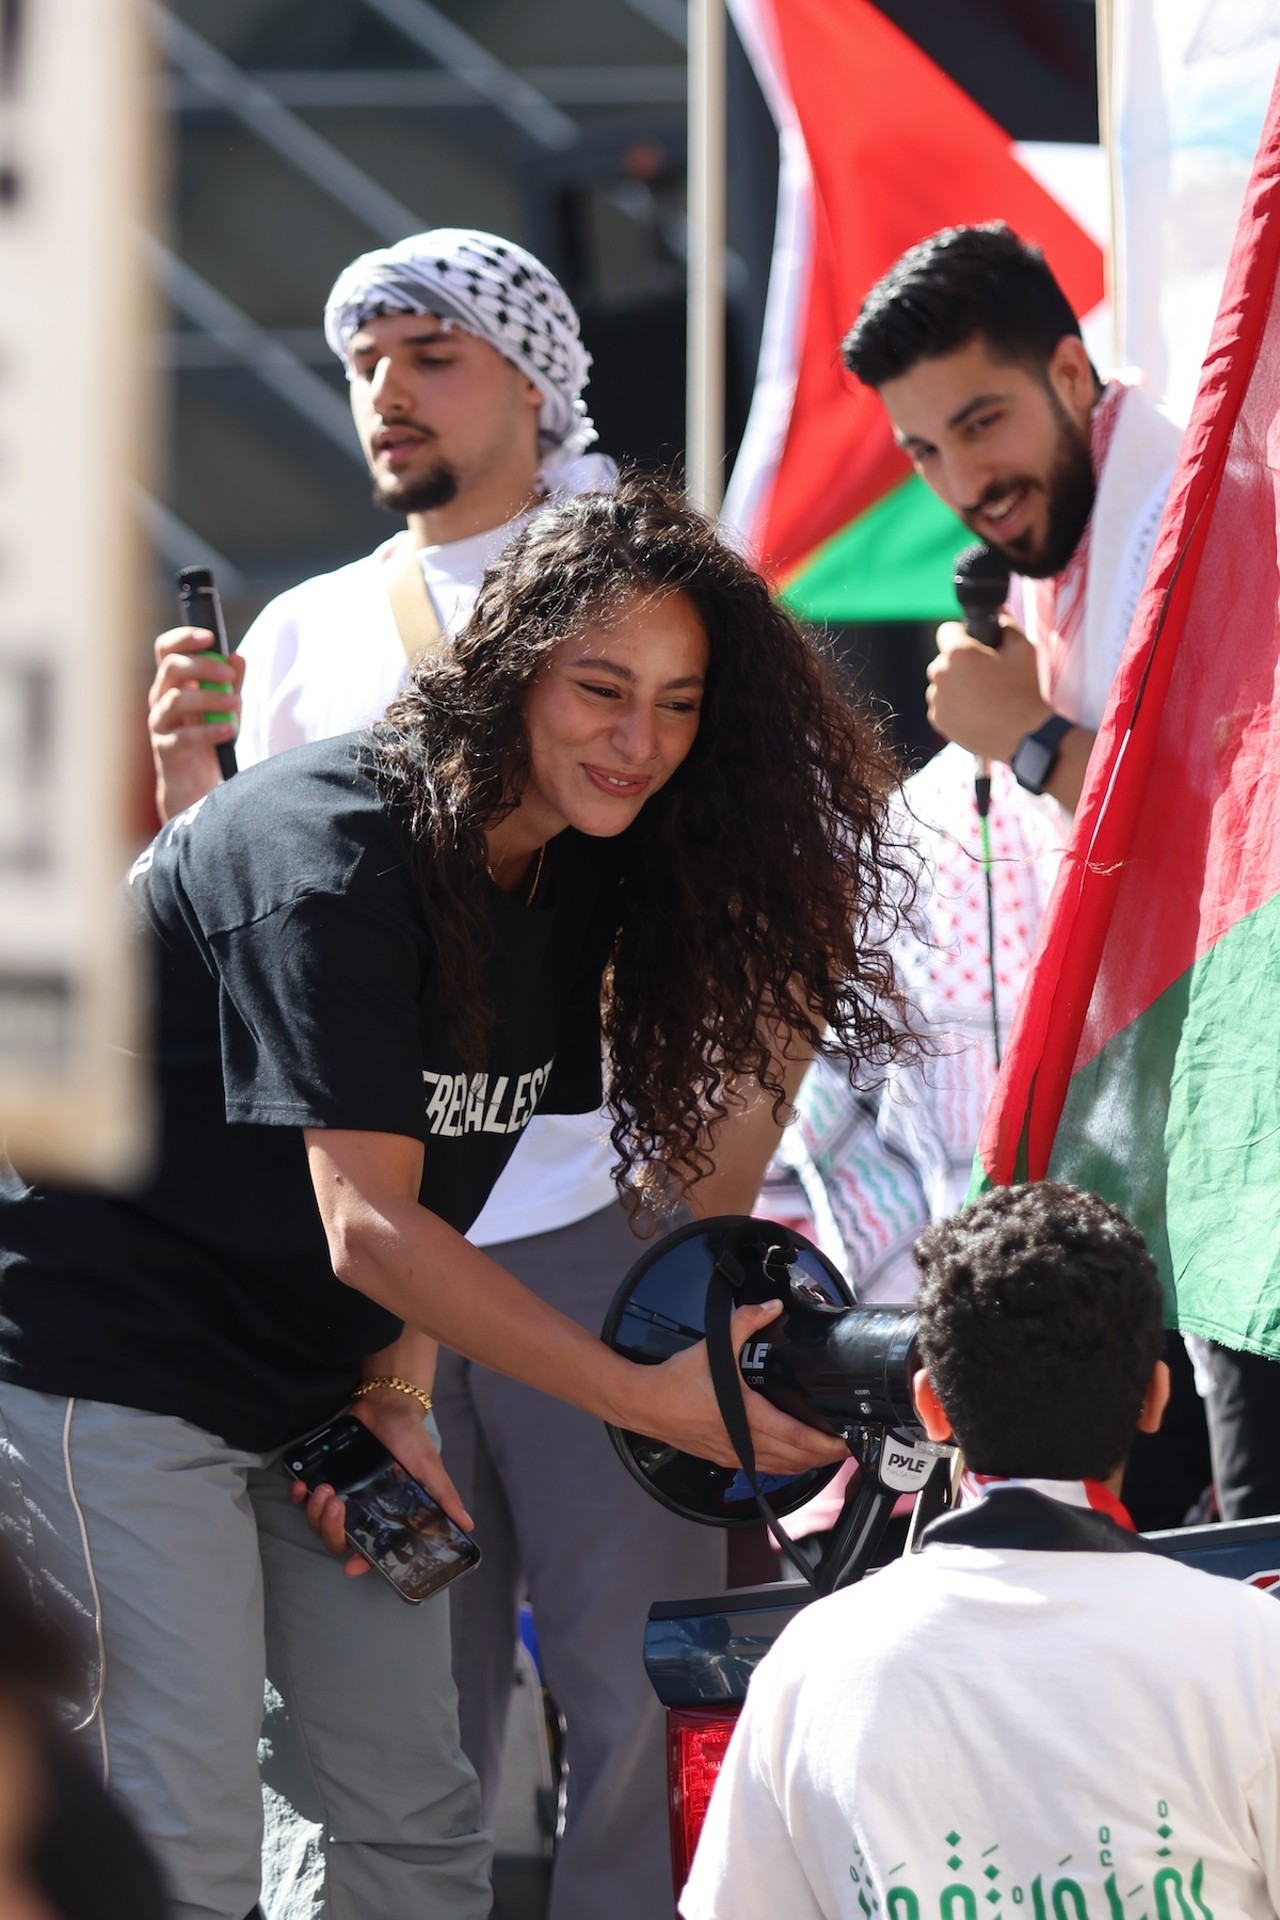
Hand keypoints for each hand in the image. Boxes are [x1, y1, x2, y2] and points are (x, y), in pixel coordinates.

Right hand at [147, 626, 244, 821]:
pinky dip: (208, 731)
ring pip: (175, 699)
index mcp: (173, 683)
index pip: (167, 649)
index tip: (210, 637)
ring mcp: (160, 723)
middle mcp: (161, 698)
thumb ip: (231, 683)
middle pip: (171, 668)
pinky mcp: (165, 749)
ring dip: (209, 698)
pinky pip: (183, 736)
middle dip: (202, 666)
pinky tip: (228, 730)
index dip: (184, 638)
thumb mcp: (225, 707)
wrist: (197, 784)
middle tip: (229, 675)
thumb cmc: (210, 738)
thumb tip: (237, 657)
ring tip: (236, 705)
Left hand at [288, 1389, 472, 1579]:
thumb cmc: (409, 1437)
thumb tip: (467, 1524)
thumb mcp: (428, 1466)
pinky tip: (302, 1485)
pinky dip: (299, 1496)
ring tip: (326, 1489)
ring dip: (316, 1511)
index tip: (351, 1568)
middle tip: (337, 1505)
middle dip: (332, 1529)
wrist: (385, 1403)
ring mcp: (342, 1494)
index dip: (361, 1562)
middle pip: (338, 1539)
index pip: (373, 1548)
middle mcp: (362, 1509)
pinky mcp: (325, 1476)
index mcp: (387, 1513)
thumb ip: (443, 1495)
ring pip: (318, 1522)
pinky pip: (304, 1498)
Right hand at [629, 1300, 847, 1474]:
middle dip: (826, 1456)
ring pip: (782, 1469)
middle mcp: (745, 1442)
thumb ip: (745, 1322)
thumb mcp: (714, 1346)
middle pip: (797, 1459)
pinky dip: (786, 1465)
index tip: (848, 1441)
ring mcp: (735, 1455)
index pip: (797, 1438)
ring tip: (828, 1452)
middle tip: (848, 1447)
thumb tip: (772, 1306)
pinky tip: (794, 1456)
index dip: (826, 1444)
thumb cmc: (678, 1379)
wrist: (644, 1404)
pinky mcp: (726, 1458)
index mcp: (747, 1416)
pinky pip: (765, 1468)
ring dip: (808, 1463)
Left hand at [926, 618, 1051, 764]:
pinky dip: (955, 706)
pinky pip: (942, 704)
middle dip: (960, 663)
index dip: (962, 634)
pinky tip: (978, 711)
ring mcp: (937, 700)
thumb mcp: (1024, 648)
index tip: (976, 645)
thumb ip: (1005, 625)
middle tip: (986, 674)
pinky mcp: (938, 721)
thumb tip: (996, 614)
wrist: (1026, 736)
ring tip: (983, 696)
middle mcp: (940, 675)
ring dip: (956, 685)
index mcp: (958, 653)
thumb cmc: (1026, 690)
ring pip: (942, 683)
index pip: (947, 631)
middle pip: (944, 659)